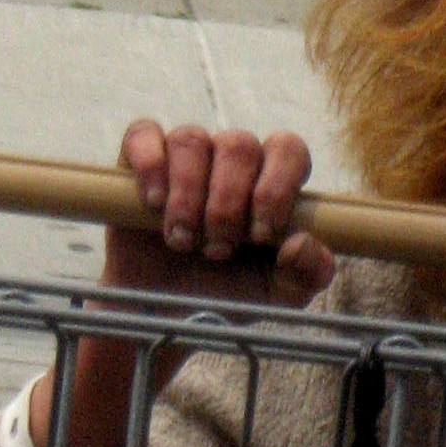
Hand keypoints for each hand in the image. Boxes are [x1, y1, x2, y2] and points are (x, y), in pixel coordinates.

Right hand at [101, 120, 333, 304]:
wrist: (160, 312)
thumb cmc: (222, 295)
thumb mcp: (275, 297)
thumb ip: (307, 274)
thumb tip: (303, 241)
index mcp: (268, 181)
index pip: (288, 149)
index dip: (277, 185)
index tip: (261, 234)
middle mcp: (228, 160)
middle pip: (238, 144)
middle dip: (228, 203)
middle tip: (217, 250)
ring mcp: (183, 155)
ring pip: (193, 140)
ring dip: (188, 195)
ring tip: (182, 240)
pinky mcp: (137, 158)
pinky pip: (144, 134)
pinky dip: (150, 164)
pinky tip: (153, 202)